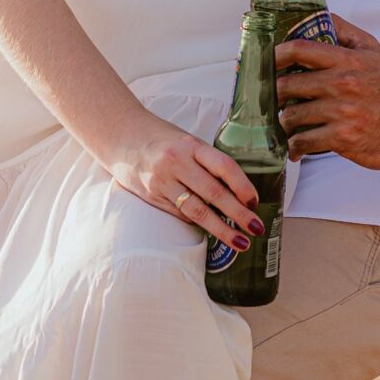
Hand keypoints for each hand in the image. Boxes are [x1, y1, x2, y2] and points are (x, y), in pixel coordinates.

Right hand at [98, 111, 265, 251]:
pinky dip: (198, 223)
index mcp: (191, 145)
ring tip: (240, 242)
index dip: (243, 186)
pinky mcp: (153, 197)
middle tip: (256, 228)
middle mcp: (177, 163)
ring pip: (197, 211)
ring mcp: (163, 182)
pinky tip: (212, 230)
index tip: (255, 201)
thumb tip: (237, 190)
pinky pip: (181, 214)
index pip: (224, 166)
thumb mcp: (187, 141)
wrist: (122, 137)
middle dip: (239, 214)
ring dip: (221, 230)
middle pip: (214, 193)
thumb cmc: (162, 138)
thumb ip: (207, 162)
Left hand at [274, 14, 379, 169]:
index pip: (300, 50)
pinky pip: (304, 142)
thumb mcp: (371, 50)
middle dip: (276, 93)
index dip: (277, 55)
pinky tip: (295, 147)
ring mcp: (341, 113)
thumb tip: (318, 16)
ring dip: (285, 122)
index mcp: (347, 61)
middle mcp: (342, 84)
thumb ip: (344, 31)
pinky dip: (295, 146)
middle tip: (274, 97)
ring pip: (292, 116)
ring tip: (287, 122)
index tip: (270, 62)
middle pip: (288, 85)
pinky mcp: (341, 138)